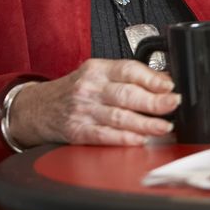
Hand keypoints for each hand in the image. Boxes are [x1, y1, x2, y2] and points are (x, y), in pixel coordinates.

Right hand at [8, 59, 180, 147]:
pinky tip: (140, 139)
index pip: (128, 70)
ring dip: (145, 124)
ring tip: (164, 127)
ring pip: (119, 117)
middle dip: (154, 101)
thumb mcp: (99, 74)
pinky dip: (124, 138)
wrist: (36, 108)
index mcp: (98, 70)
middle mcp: (90, 88)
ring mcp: (82, 110)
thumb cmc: (74, 90)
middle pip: (126, 94)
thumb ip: (130, 76)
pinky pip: (104, 135)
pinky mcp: (77, 131)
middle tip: (173, 105)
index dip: (151, 78)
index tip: (169, 86)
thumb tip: (165, 80)